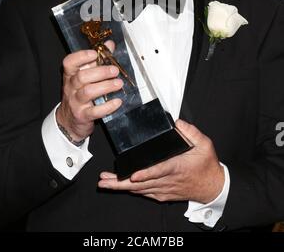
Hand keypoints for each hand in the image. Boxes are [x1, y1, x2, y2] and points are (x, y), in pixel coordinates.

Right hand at [56, 41, 122, 141]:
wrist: (70, 120)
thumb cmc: (79, 94)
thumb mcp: (86, 76)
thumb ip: (97, 60)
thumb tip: (109, 45)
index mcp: (71, 75)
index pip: (69, 63)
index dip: (81, 56)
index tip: (95, 53)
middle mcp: (71, 87)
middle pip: (82, 77)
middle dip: (100, 72)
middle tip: (115, 71)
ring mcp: (75, 102)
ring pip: (88, 92)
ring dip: (106, 86)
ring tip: (118, 84)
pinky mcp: (83, 115)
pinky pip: (95, 111)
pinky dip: (107, 106)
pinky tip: (117, 102)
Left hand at [98, 119, 224, 203]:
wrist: (213, 187)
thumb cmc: (207, 165)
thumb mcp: (204, 144)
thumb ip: (190, 131)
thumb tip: (176, 122)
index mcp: (176, 167)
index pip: (158, 170)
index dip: (145, 174)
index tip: (132, 175)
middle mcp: (167, 180)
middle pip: (141, 184)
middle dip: (121, 183)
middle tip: (104, 181)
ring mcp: (164, 189)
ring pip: (139, 190)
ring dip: (121, 187)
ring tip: (105, 183)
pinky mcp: (162, 194)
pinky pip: (144, 193)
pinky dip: (131, 191)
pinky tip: (120, 186)